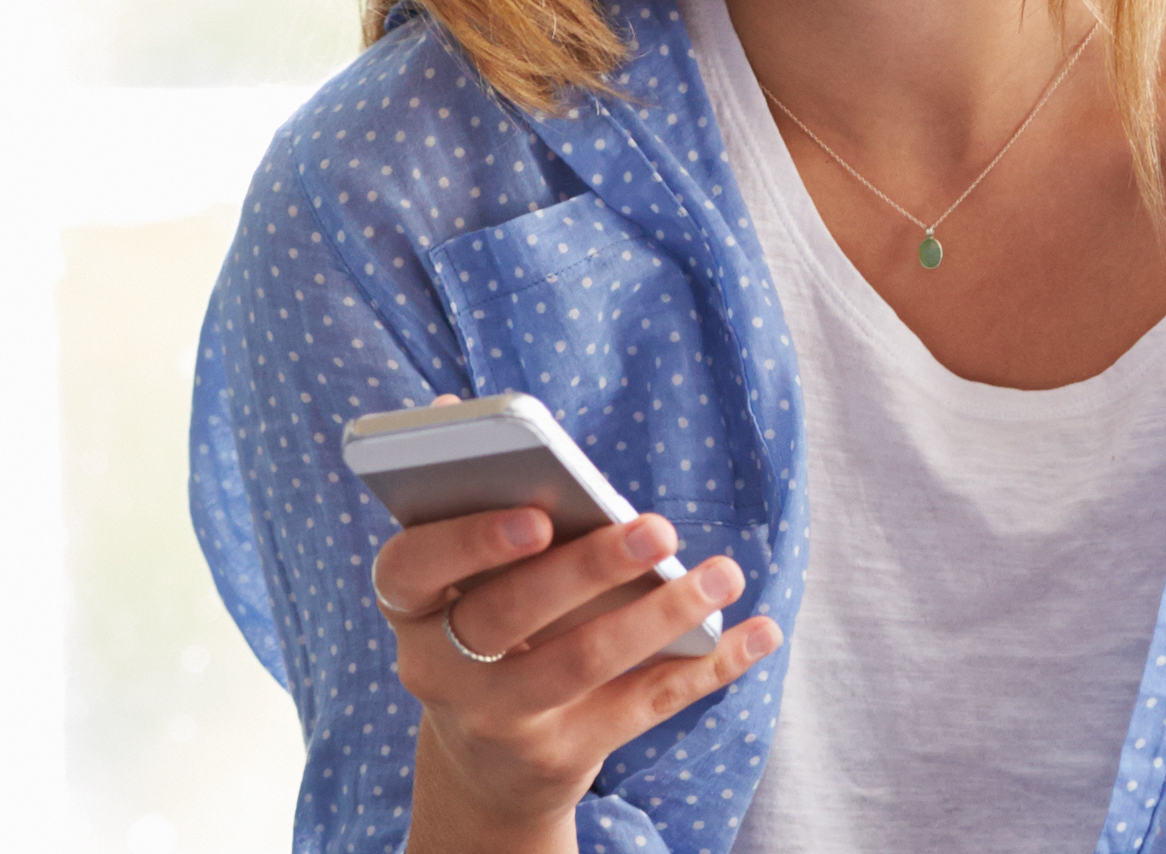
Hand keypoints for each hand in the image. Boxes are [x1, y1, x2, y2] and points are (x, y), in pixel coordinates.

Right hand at [371, 476, 779, 852]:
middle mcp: (437, 668)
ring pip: (580, 664)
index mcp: (407, 606)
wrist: (484, 765)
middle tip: (656, 528)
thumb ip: (461, 495)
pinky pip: (639, 708)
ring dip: (658, 616)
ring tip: (722, 573)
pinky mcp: (557, 757)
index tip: (535, 516)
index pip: (411, 568)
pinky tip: (758, 634)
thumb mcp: (455, 574)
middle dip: (586, 570)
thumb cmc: (479, 625)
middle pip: (506, 617)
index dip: (469, 542)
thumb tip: (447, 401)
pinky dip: (704, 670)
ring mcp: (495, 720)